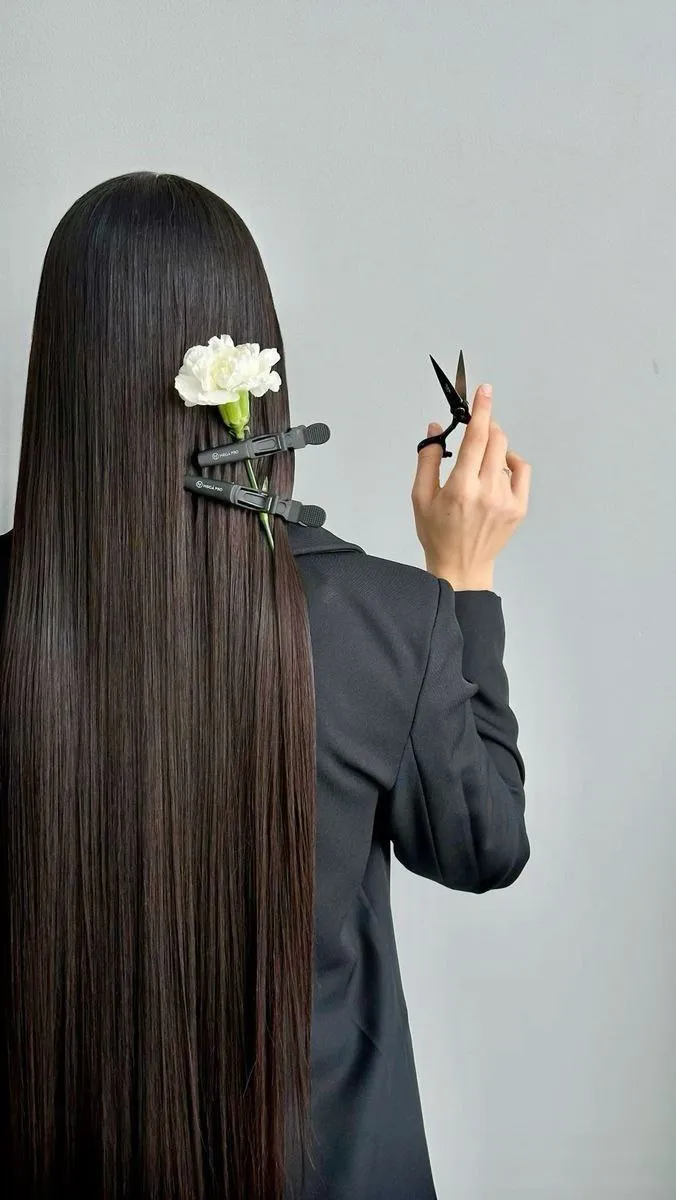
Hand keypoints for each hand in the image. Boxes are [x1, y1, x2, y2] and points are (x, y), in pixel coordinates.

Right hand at [411, 384, 530, 589]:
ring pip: (506, 454)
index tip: (484, 391)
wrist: (461, 566)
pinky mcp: (519, 507)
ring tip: (478, 463)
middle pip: (496, 440)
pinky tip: (497, 469)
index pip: (476, 438)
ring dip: (494, 447)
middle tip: (476, 428)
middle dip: (487, 426)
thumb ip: (428, 459)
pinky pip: (521, 471)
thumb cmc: (437, 533)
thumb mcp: (421, 497)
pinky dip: (510, 462)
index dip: (481, 411)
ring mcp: (506, 500)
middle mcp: (486, 492)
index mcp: (460, 488)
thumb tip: (437, 429)